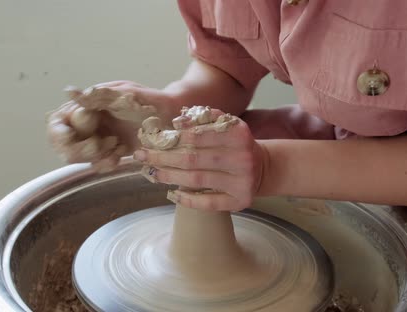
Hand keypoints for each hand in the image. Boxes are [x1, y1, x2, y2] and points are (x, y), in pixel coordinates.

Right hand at [46, 81, 178, 170]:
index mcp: (86, 106)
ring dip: (97, 156)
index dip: (59, 133)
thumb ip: (97, 95)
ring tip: (117, 146)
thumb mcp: (123, 93)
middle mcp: (87, 124)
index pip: (56, 123)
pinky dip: (107, 163)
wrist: (172, 117)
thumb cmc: (149, 100)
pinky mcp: (110, 153)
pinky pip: (98, 165)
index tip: (69, 137)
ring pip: (81, 159)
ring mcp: (97, 139)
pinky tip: (122, 154)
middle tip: (100, 145)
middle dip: (80, 150)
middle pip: (64, 146)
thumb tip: (69, 92)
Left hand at [134, 108, 266, 210]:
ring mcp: (241, 181)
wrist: (263, 167)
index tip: (154, 139)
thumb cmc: (234, 144)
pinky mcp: (239, 200)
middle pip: (194, 158)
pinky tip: (172, 194)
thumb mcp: (226, 126)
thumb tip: (177, 121)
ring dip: (170, 176)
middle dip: (164, 157)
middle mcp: (242, 158)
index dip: (174, 137)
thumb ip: (204, 119)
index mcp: (238, 134)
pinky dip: (189, 200)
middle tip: (143, 156)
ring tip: (152, 173)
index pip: (199, 135)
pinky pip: (209, 202)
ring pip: (198, 180)